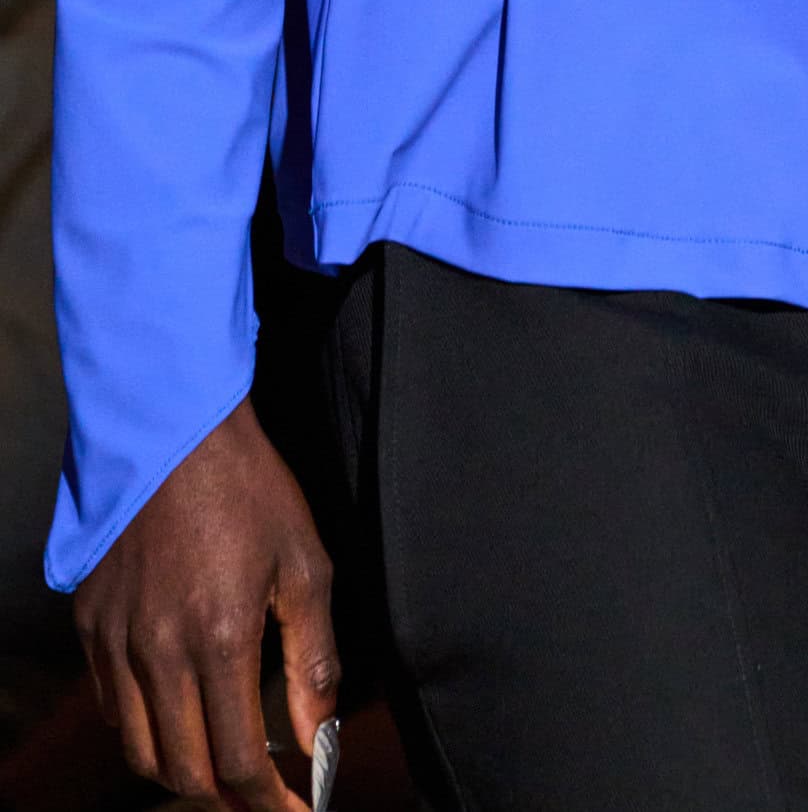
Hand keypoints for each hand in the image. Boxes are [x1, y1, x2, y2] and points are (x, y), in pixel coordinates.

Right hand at [72, 397, 338, 808]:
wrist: (175, 430)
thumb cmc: (249, 491)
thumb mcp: (305, 566)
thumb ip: (313, 660)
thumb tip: (320, 737)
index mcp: (217, 640)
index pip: (234, 762)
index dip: (267, 801)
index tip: (295, 810)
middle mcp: (156, 653)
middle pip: (181, 770)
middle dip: (225, 795)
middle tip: (261, 790)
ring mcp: (115, 641)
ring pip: (138, 748)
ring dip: (181, 769)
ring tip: (221, 762)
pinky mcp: (90, 625)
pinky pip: (110, 706)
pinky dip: (143, 728)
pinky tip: (178, 712)